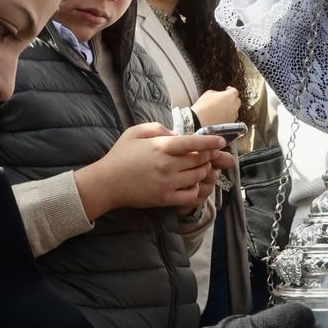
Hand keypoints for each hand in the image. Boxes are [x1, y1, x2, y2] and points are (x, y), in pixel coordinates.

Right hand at [74, 123, 226, 219]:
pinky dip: (196, 188)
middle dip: (208, 156)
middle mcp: (167, 165)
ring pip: (198, 177)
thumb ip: (158, 128)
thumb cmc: (120, 155)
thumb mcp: (135, 132)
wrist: (107, 183)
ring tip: (200, 167)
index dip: (211, 142)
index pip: (193, 143)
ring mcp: (168, 183)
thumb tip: (176, 134)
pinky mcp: (165, 198)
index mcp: (161, 147)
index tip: (221, 142)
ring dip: (203, 171)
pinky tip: (192, 183)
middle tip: (209, 155)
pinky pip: (191, 195)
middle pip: (200, 160)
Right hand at [193, 86, 240, 127]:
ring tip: (221, 109)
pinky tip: (220, 115)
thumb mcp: (209, 93)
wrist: (199, 120)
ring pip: (234, 110)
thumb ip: (218, 93)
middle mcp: (235, 105)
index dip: (230, 90)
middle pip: (236, 100)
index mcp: (231, 95)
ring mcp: (233, 115)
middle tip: (223, 99)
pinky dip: (227, 116)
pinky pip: (231, 117)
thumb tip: (219, 95)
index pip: (234, 91)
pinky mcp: (230, 123)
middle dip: (231, 99)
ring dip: (230, 108)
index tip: (227, 90)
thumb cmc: (203, 106)